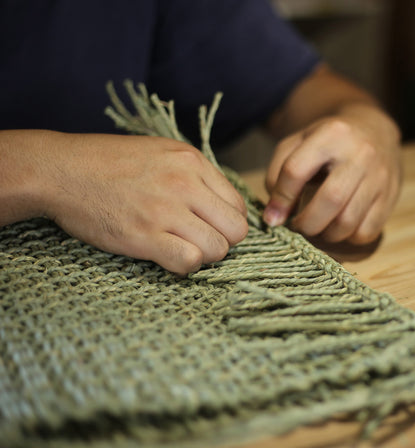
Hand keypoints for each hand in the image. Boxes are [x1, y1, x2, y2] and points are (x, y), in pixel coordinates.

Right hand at [0, 131, 247, 273]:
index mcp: (192, 161)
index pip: (238, 205)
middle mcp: (185, 183)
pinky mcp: (144, 236)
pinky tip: (167, 257)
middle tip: (198, 241)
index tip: (208, 226)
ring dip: (203, 256)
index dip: (227, 222)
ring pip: (218, 249)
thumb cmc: (108, 163)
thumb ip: (195, 174)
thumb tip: (221, 204)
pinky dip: (184, 266)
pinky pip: (189, 261)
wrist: (60, 170)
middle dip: (223, 241)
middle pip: (236, 230)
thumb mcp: (161, 153)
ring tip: (180, 248)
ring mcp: (165, 210)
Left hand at [263, 104, 401, 243]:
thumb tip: (275, 216)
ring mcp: (379, 176)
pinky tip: (341, 226)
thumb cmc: (328, 142)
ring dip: (327, 234)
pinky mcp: (390, 196)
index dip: (280, 199)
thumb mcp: (298, 143)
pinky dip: (349, 237)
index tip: (273, 217)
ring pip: (349, 221)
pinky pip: (367, 231)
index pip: (296, 171)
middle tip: (299, 226)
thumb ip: (278, 174)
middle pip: (330, 200)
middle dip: (307, 223)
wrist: (375, 130)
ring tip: (319, 227)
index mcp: (330, 134)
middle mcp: (360, 154)